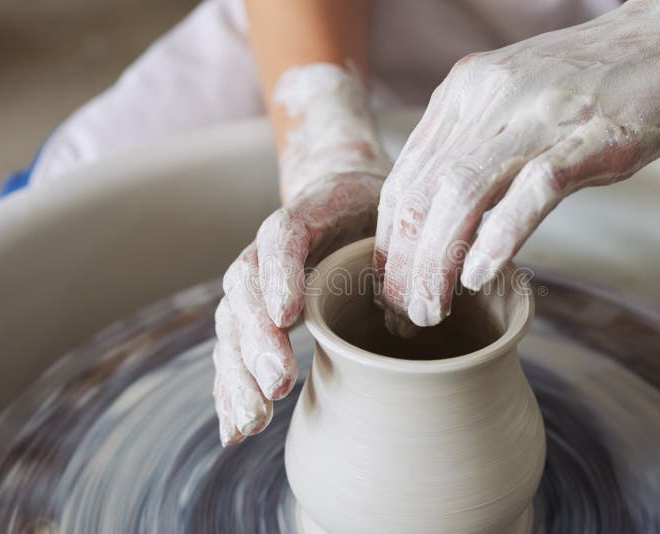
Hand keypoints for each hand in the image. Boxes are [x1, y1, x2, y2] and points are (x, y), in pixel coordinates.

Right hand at [213, 64, 388, 445]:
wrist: (341, 198)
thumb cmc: (375, 213)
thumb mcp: (395, 211)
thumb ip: (404, 245)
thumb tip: (427, 303)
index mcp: (307, 215)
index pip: (282, 237)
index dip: (280, 275)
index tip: (289, 316)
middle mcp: (269, 249)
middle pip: (246, 288)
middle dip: (256, 340)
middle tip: (277, 383)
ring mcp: (257, 283)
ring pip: (232, 325)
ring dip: (239, 375)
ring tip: (253, 421)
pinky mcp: (256, 315)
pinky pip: (234, 351)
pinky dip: (231, 392)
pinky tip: (235, 431)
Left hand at [374, 0, 659, 327]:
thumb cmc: (590, 79)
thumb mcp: (511, 101)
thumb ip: (473, 145)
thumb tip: (443, 213)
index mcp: (462, 92)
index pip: (405, 178)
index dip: (389, 240)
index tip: (388, 286)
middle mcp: (488, 98)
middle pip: (424, 193)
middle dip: (404, 264)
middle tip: (405, 315)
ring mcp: (539, 115)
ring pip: (462, 194)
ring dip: (438, 261)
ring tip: (431, 310)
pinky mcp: (591, 136)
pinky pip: (532, 190)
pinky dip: (499, 237)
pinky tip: (480, 276)